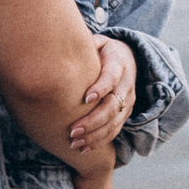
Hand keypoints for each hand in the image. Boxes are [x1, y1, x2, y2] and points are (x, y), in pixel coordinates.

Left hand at [68, 36, 136, 151]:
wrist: (128, 58)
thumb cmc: (103, 50)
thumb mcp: (98, 42)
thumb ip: (84, 44)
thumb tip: (59, 40)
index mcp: (118, 63)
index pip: (112, 76)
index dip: (101, 88)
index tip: (86, 98)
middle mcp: (126, 84)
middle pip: (113, 106)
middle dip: (93, 121)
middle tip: (72, 131)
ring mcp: (128, 100)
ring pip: (114, 122)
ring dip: (95, 135)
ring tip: (74, 143)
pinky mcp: (125, 112)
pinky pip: (115, 130)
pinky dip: (100, 141)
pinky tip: (84, 148)